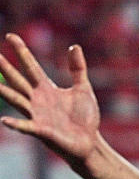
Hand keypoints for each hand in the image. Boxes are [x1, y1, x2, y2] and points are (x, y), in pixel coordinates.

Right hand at [0, 33, 99, 167]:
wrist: (90, 142)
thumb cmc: (85, 118)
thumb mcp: (83, 89)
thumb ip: (78, 69)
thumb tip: (74, 46)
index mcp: (46, 88)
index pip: (30, 66)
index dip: (21, 51)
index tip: (10, 35)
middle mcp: (37, 100)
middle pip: (17, 80)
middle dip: (5, 67)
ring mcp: (37, 115)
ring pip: (17, 100)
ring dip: (4, 92)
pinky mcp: (42, 131)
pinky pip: (26, 126)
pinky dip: (16, 124)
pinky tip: (5, 120)